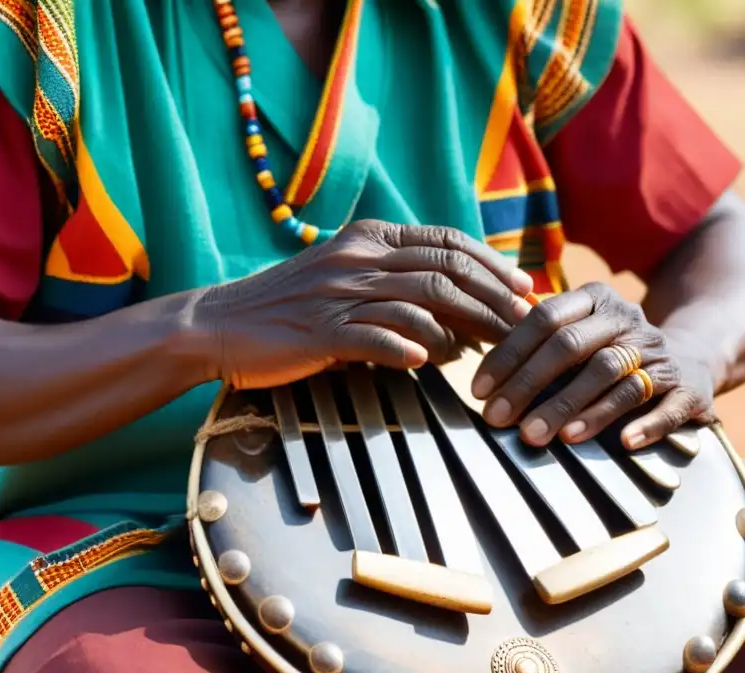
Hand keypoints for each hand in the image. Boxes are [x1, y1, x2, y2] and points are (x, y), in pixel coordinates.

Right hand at [197, 220, 533, 388]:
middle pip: (445, 270)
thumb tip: (455, 315)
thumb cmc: (289, 306)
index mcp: (369, 239)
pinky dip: (407, 348)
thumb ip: (394, 284)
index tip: (522, 286)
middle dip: (493, 295)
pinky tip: (428, 361)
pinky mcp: (321, 331)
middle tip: (523, 320)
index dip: (491, 263)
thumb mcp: (343, 278)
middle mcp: (359, 258)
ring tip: (491, 349)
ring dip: (465, 327)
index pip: (447, 241)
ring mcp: (340, 294)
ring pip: (421, 302)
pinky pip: (374, 337)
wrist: (221, 323)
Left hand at [470, 282, 716, 449]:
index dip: (508, 356)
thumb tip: (481, 379)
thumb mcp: (577, 335)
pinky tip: (625, 443)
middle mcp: (627, 320)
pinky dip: (647, 423)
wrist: (691, 358)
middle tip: (500, 420)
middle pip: (573, 347)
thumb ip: (535, 346)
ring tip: (543, 436)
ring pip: (614, 375)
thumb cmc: (610, 353)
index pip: (544, 320)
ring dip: (575, 407)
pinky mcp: (689, 387)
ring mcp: (659, 353)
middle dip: (531, 385)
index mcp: (594, 300)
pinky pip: (669, 404)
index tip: (479, 391)